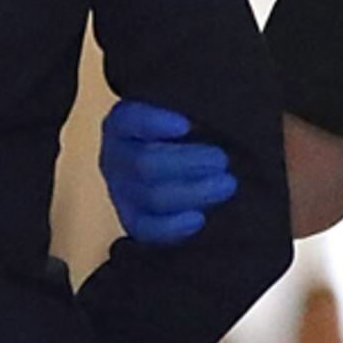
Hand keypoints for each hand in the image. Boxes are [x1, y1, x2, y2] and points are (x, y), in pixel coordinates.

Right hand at [100, 99, 234, 244]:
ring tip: (226, 184)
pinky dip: (173, 227)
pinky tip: (199, 218)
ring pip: (151, 197)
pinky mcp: (133, 220)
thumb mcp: (190, 116)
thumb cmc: (190, 133)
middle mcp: (115, 157)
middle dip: (187, 163)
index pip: (130, 120)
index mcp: (123, 123)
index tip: (185, 125)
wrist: (184, 168)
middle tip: (222, 160)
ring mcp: (121, 191)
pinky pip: (147, 229)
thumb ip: (198, 117)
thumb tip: (220, 113)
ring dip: (192, 192)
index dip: (154, 123)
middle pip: (144, 163)